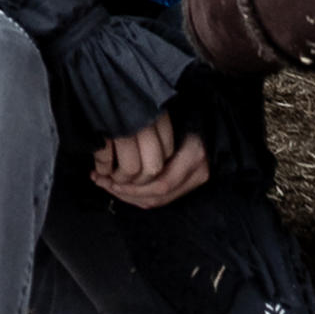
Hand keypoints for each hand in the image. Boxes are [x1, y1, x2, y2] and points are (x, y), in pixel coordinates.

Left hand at [86, 118, 208, 208]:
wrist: (214, 118)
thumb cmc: (186, 112)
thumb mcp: (167, 119)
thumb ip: (149, 137)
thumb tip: (114, 145)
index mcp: (193, 155)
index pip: (161, 183)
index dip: (132, 187)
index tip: (107, 177)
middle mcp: (197, 172)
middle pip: (158, 196)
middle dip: (125, 193)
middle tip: (100, 182)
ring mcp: (197, 179)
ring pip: (158, 200)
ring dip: (129, 196)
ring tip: (106, 185)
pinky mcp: (191, 183)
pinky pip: (162, 198)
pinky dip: (139, 196)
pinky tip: (121, 187)